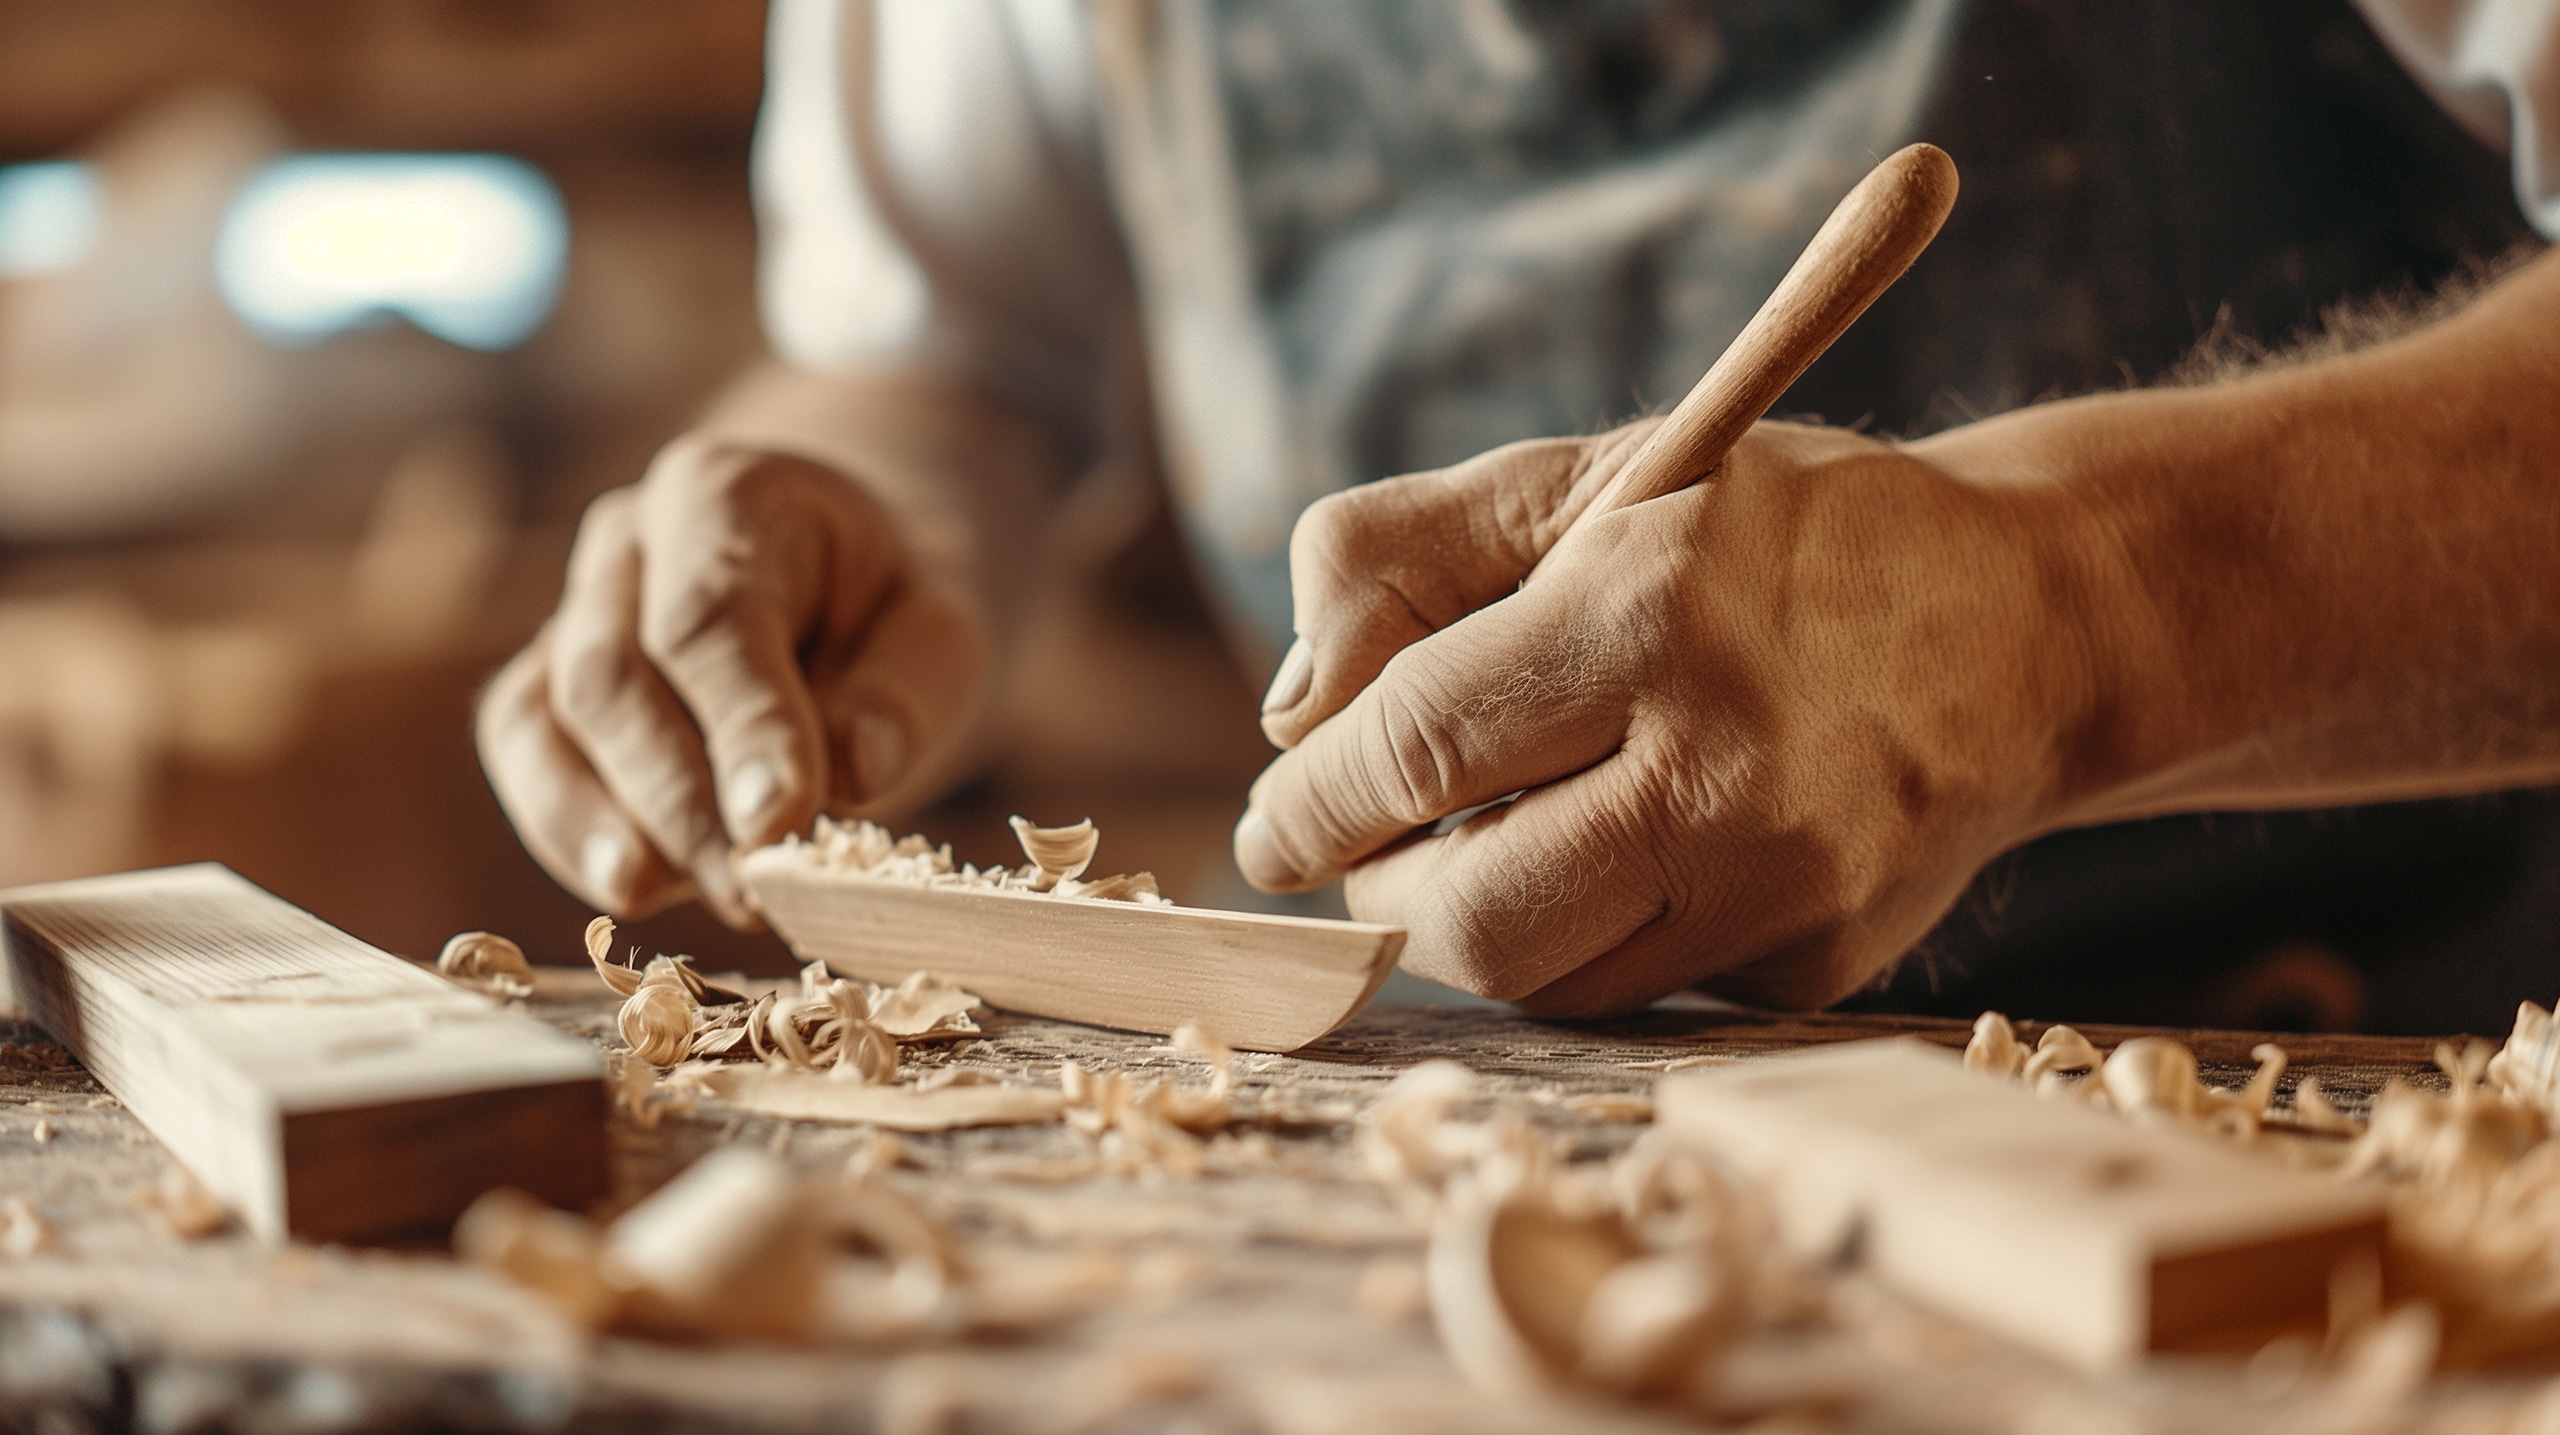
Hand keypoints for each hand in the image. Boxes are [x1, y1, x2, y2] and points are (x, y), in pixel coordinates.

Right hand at [478, 435, 988, 922]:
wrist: (843, 581)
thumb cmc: (890, 606)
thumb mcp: (941, 622)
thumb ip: (909, 686)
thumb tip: (859, 770)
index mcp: (725, 495)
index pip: (711, 620)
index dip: (742, 728)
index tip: (781, 823)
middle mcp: (627, 543)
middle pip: (613, 676)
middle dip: (678, 800)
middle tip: (748, 890)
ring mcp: (573, 612)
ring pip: (544, 719)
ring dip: (606, 826)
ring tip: (674, 897)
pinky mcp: (546, 684)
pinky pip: (529, 756)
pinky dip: (568, 831)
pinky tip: (631, 889)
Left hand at [1238, 418, 2118, 1012]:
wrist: (2031, 618)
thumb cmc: (1774, 534)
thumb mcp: (1587, 476)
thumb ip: (1397, 554)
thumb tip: (1287, 714)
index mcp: (1652, 613)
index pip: (1412, 749)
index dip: (1308, 802)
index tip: (1270, 826)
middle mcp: (1728, 767)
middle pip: (1469, 916)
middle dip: (1377, 893)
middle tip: (1358, 850)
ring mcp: (1786, 886)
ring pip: (1543, 981)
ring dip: (1466, 931)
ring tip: (1466, 850)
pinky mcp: (1818, 962)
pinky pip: (1637, 990)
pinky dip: (1584, 939)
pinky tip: (1612, 858)